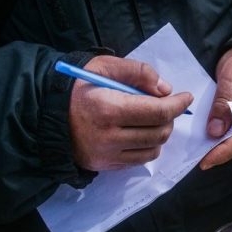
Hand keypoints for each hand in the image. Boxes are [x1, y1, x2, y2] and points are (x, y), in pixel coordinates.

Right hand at [69, 56, 193, 169]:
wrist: (46, 114)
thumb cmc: (76, 86)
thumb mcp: (103, 66)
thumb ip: (137, 72)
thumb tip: (165, 89)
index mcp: (108, 109)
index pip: (158, 111)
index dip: (177, 105)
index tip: (185, 97)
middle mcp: (109, 136)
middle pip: (159, 132)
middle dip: (170, 118)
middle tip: (166, 106)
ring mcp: (107, 154)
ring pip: (153, 149)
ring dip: (160, 133)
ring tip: (152, 119)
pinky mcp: (105, 165)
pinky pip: (139, 160)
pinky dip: (147, 146)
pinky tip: (140, 133)